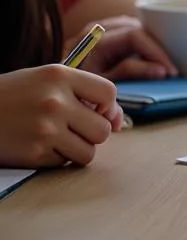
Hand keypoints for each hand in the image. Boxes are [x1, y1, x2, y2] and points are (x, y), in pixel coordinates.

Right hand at [0, 65, 123, 167]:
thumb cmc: (14, 95)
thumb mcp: (45, 80)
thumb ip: (82, 92)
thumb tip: (119, 121)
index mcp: (60, 76)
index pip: (108, 93)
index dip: (109, 107)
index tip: (98, 112)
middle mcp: (56, 101)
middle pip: (103, 129)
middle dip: (94, 133)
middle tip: (77, 130)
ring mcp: (45, 129)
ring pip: (89, 151)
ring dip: (79, 149)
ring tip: (61, 140)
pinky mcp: (33, 154)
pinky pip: (64, 163)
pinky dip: (58, 159)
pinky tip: (41, 146)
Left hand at [74, 16, 177, 80]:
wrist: (51, 92)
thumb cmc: (74, 90)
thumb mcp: (102, 84)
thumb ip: (131, 74)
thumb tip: (162, 72)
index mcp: (95, 40)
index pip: (136, 36)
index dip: (156, 52)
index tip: (169, 72)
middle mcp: (97, 29)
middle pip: (138, 29)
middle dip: (157, 49)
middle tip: (170, 70)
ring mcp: (97, 30)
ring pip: (134, 27)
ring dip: (150, 45)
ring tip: (162, 64)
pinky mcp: (98, 34)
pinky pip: (126, 31)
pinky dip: (140, 43)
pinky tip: (148, 58)